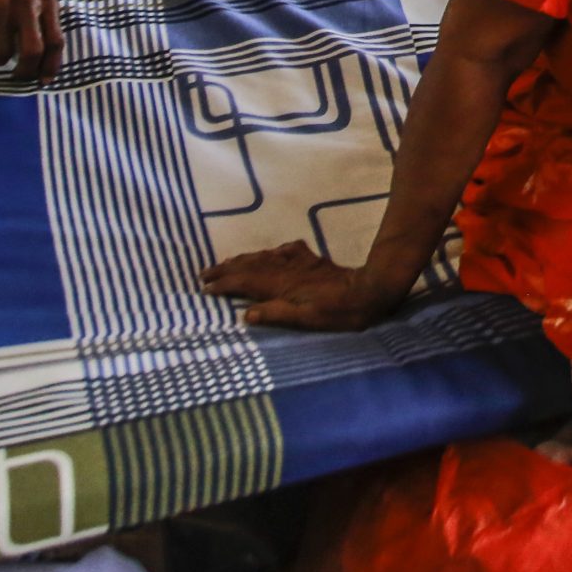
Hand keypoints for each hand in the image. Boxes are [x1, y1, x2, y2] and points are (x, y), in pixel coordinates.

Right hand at [0, 0, 63, 78]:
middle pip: (33, 51)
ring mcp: (2, 7)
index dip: (52, 66)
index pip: (56, 41)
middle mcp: (27, 4)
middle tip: (20, 78)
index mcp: (46, 0)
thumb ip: (42, 16)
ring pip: (5, 52)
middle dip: (26, 72)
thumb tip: (46, 55)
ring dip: (1, 63)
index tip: (45, 81)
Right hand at [201, 240, 400, 329]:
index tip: (205, 288)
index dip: (224, 284)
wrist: (367, 292)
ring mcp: (299, 262)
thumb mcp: (306, 320)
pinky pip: (285, 251)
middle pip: (249, 266)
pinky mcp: (312, 260)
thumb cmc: (336, 312)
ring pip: (264, 256)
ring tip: (227, 263)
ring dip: (243, 259)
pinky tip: (270, 253)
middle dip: (226, 269)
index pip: (244, 282)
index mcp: (281, 285)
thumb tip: (244, 315)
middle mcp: (286, 270)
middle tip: (205, 274)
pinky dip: (271, 252)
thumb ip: (275, 314)